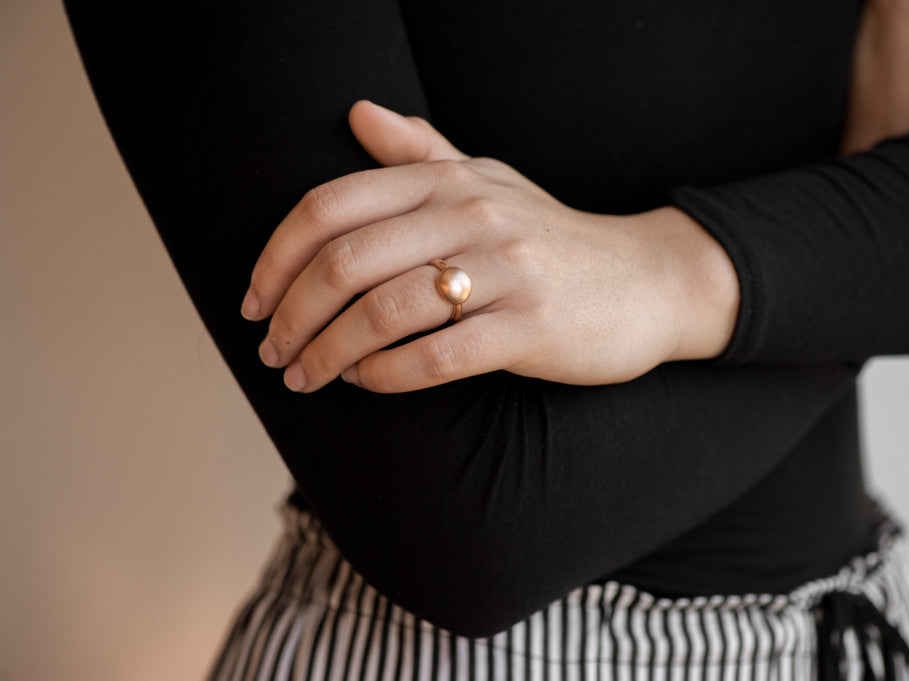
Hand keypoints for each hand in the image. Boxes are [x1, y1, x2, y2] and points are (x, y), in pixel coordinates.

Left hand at [241, 101, 738, 392]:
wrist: (648, 281)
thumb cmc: (553, 239)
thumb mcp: (490, 182)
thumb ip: (421, 153)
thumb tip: (357, 113)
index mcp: (448, 180)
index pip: (330, 206)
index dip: (275, 256)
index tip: (254, 300)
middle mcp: (470, 215)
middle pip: (344, 262)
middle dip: (291, 315)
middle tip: (272, 351)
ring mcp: (504, 270)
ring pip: (382, 312)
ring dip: (327, 353)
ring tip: (306, 376)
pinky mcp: (530, 326)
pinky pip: (436, 356)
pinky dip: (385, 376)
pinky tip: (366, 383)